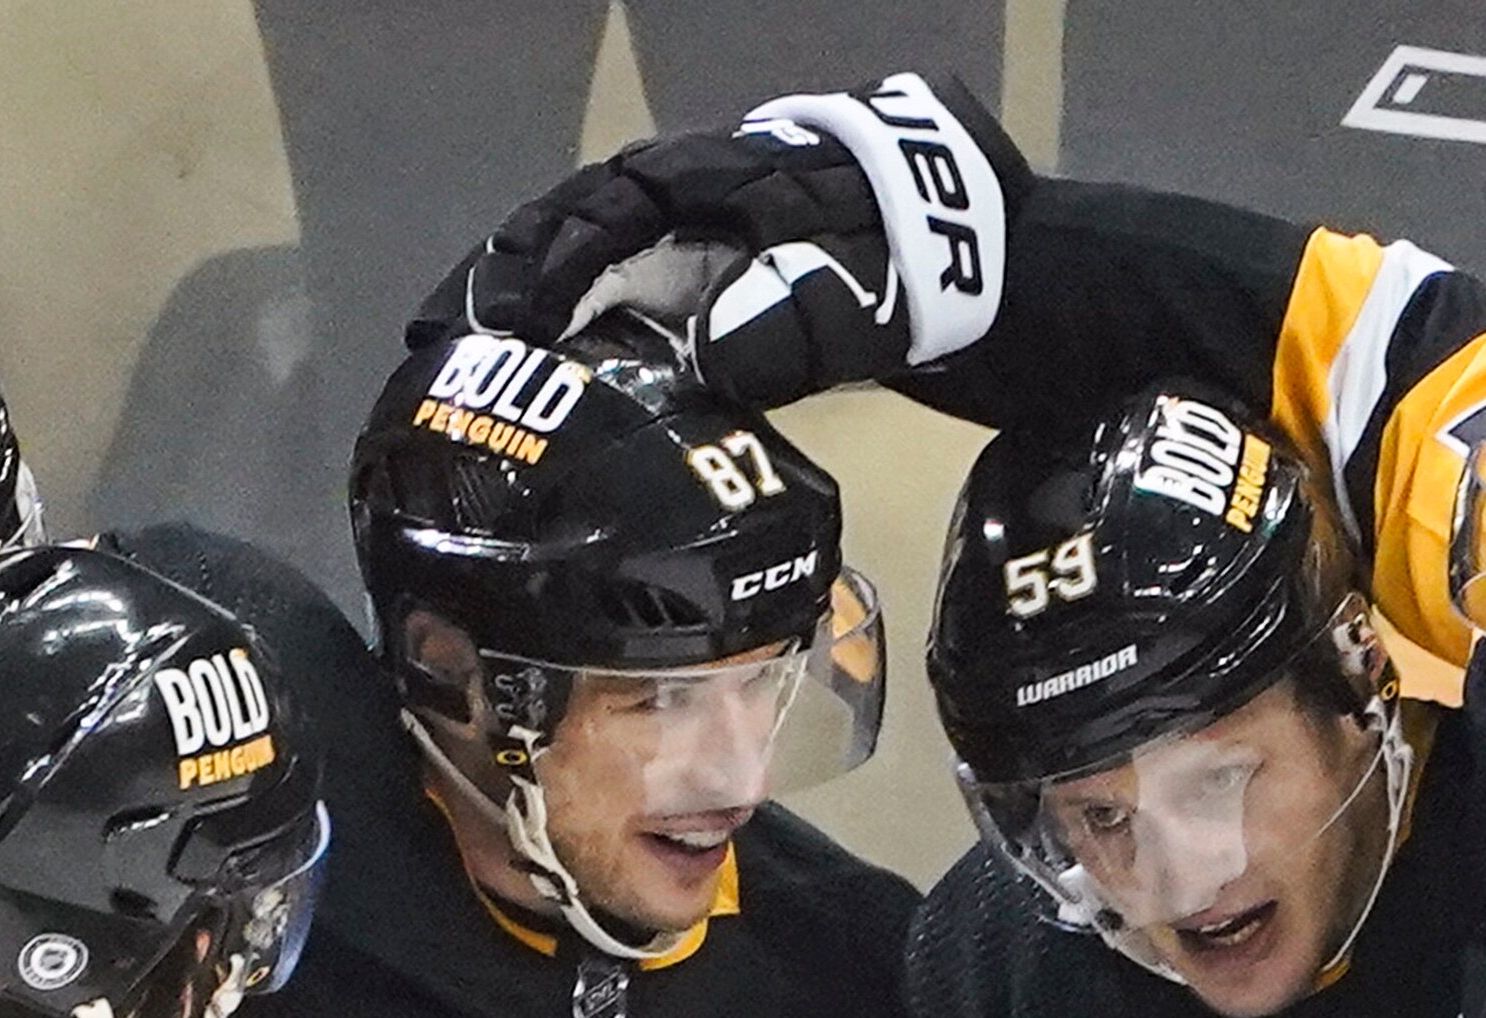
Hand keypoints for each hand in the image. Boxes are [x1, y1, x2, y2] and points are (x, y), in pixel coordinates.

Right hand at [412, 71, 1029, 408]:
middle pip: (600, 221)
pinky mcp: (761, 276)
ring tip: (490, 357)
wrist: (1038, 282)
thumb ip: (795, 320)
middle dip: (521, 276)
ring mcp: (743, 232)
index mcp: (747, 180)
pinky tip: (580, 369)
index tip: (487, 313)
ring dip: (557, 303)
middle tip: (447, 336)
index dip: (541, 257)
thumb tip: (705, 351)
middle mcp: (730, 192)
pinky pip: (665, 291)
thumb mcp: (881, 304)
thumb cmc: (958, 283)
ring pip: (625, 255)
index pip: (615, 205)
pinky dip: (614, 324)